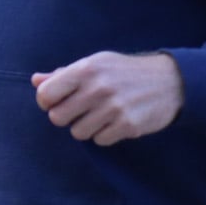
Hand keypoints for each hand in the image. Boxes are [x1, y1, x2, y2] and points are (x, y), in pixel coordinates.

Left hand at [32, 51, 183, 144]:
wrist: (170, 81)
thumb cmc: (125, 71)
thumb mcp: (95, 64)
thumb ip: (64, 74)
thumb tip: (36, 81)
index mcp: (85, 69)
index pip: (46, 95)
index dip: (47, 102)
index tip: (57, 101)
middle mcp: (97, 88)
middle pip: (57, 118)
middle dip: (66, 116)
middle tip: (80, 110)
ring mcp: (113, 108)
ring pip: (78, 133)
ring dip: (86, 127)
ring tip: (100, 114)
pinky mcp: (128, 125)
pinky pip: (100, 140)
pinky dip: (104, 134)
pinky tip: (115, 121)